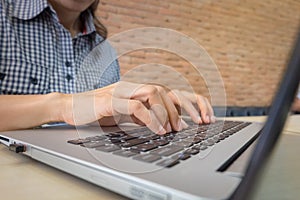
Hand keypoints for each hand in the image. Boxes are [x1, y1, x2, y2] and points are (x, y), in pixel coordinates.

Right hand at [61, 81, 214, 133]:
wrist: (70, 107)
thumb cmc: (97, 112)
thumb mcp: (125, 116)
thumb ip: (142, 116)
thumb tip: (161, 124)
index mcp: (137, 90)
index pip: (166, 91)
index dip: (187, 102)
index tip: (201, 117)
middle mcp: (132, 87)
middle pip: (164, 89)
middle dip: (182, 107)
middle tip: (191, 125)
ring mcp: (121, 91)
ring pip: (153, 92)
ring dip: (167, 112)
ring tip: (173, 129)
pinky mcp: (109, 100)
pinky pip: (135, 105)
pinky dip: (150, 117)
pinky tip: (157, 130)